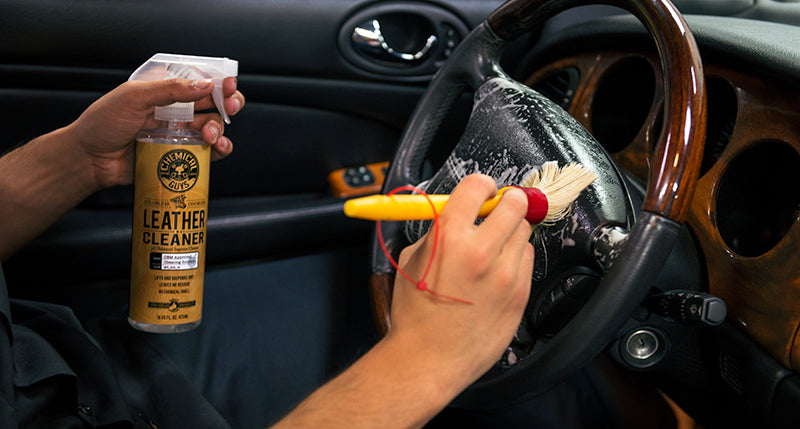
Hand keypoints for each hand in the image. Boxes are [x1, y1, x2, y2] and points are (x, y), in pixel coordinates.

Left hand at [66, 77, 244, 188]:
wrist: (90, 159)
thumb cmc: (103, 123)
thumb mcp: (134, 97)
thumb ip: (170, 90)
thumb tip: (205, 85)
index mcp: (165, 90)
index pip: (200, 80)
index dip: (219, 81)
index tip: (227, 85)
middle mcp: (176, 110)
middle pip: (214, 103)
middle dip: (228, 103)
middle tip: (229, 107)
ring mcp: (180, 133)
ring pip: (214, 127)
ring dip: (218, 129)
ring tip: (208, 136)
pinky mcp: (182, 156)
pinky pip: (208, 152)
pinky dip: (219, 149)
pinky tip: (218, 148)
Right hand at [386, 174, 533, 394]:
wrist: (427, 360)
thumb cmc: (415, 314)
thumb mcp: (412, 260)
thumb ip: (437, 230)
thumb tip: (458, 211)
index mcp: (449, 236)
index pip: (478, 185)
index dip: (481, 185)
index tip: (482, 192)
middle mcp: (480, 251)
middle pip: (514, 203)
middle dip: (506, 203)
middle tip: (499, 209)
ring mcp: (504, 275)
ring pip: (524, 233)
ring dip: (510, 234)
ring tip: (492, 251)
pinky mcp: (519, 295)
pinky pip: (527, 261)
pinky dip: (515, 261)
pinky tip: (496, 275)